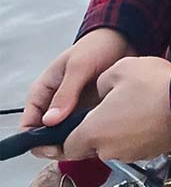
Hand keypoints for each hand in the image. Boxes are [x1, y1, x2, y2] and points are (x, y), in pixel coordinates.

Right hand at [21, 28, 132, 157]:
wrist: (124, 38)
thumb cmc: (97, 45)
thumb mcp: (79, 66)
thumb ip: (66, 92)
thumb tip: (50, 120)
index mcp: (45, 90)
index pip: (30, 121)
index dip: (33, 137)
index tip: (47, 146)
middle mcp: (57, 101)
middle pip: (48, 133)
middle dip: (56, 143)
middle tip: (71, 147)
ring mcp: (74, 107)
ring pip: (67, 133)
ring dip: (75, 140)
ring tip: (88, 142)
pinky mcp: (92, 110)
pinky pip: (87, 128)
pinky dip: (91, 133)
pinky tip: (101, 135)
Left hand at [61, 56, 170, 161]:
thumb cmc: (155, 88)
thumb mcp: (120, 69)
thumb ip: (101, 81)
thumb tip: (102, 90)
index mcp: (93, 131)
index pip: (66, 146)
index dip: (62, 138)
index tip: (60, 135)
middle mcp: (108, 149)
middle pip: (90, 147)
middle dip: (93, 131)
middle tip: (106, 111)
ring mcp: (130, 153)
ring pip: (113, 146)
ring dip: (116, 132)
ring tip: (132, 108)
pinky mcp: (149, 153)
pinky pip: (133, 145)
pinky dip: (135, 134)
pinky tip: (147, 115)